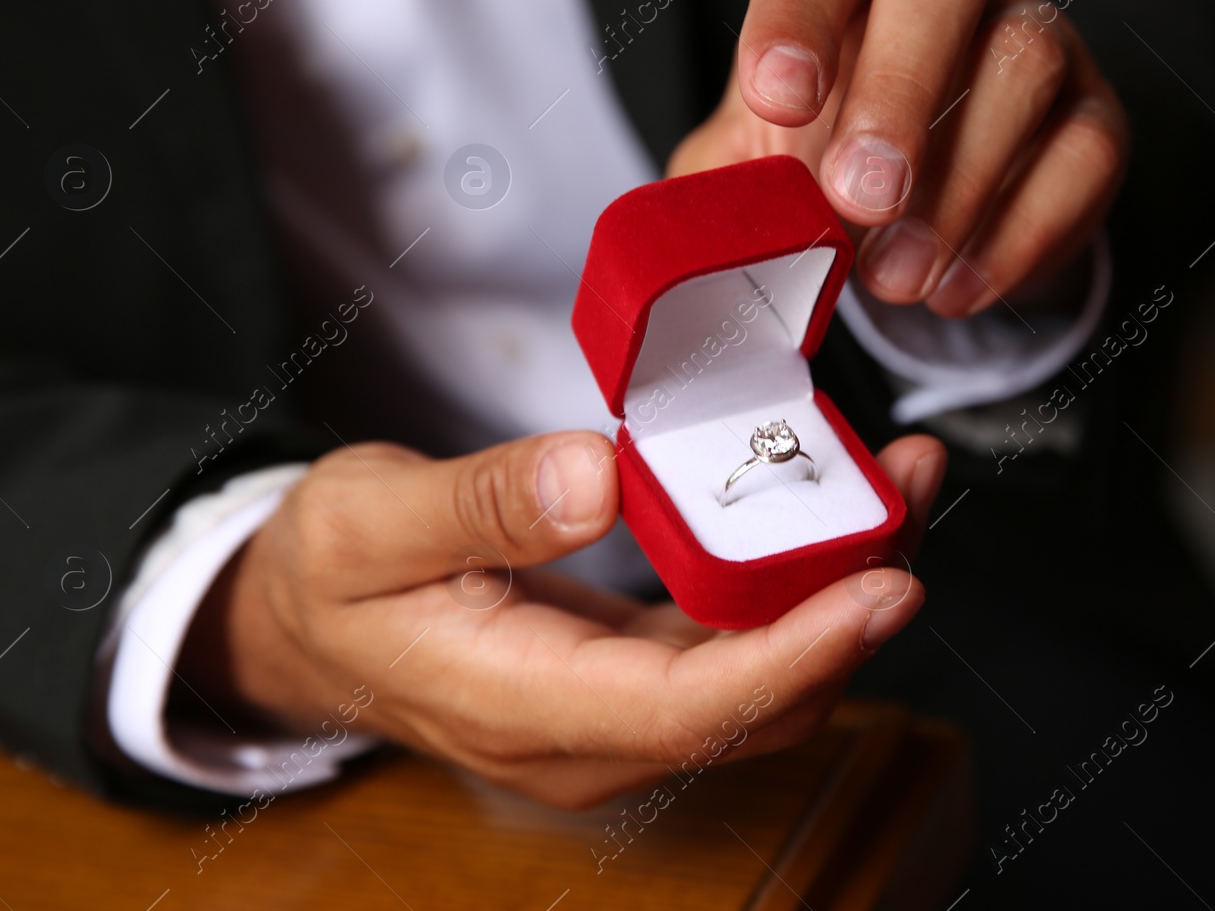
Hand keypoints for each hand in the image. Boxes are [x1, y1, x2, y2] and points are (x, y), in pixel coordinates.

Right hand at [179, 429, 944, 808]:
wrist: (306, 627)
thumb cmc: (329, 574)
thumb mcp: (367, 519)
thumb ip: (477, 504)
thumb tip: (595, 474)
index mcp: (516, 706)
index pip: (684, 708)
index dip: (795, 653)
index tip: (883, 584)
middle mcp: (584, 739)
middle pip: (755, 703)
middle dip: (851, 607)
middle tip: (907, 487)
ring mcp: (613, 721)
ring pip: (762, 684)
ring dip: (839, 593)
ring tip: (892, 483)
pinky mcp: (630, 684)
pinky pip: (736, 655)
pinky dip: (796, 592)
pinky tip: (826, 516)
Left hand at [669, 0, 1128, 316]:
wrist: (922, 217)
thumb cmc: (824, 167)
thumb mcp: (752, 173)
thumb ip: (717, 195)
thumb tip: (676, 255)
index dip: (796, 20)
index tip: (778, 102)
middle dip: (898, 92)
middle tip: (860, 201)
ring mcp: (1034, 38)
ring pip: (1025, 63)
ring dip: (957, 186)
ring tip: (895, 279)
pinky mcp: (1093, 117)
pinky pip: (1084, 153)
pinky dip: (1020, 233)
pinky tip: (956, 289)